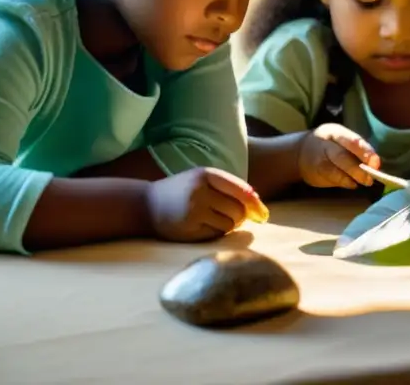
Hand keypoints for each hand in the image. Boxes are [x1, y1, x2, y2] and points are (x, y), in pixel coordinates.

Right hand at [145, 167, 269, 241]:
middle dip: (241, 217)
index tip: (263, 215)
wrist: (145, 205)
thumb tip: (257, 203)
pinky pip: (216, 234)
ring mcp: (194, 210)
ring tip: (214, 219)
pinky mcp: (188, 228)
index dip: (256, 204)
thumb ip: (229, 186)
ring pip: (229, 224)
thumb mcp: (202, 179)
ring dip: (229, 225)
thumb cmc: (181, 191)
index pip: (242, 190)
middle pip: (238, 210)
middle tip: (233, 218)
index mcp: (206, 174)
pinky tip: (204, 227)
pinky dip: (217, 233)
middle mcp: (200, 191)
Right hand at [298, 123, 380, 188]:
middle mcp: (325, 144)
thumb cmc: (329, 146)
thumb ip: (356, 149)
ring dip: (352, 176)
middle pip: (341, 155)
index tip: (375, 161)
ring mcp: (318, 158)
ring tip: (366, 181)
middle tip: (372, 176)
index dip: (364, 150)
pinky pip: (330, 177)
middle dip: (358, 167)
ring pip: (335, 168)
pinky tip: (352, 184)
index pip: (350, 140)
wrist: (299, 152)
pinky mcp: (315, 172)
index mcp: (335, 132)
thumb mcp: (341, 140)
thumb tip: (375, 163)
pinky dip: (343, 181)